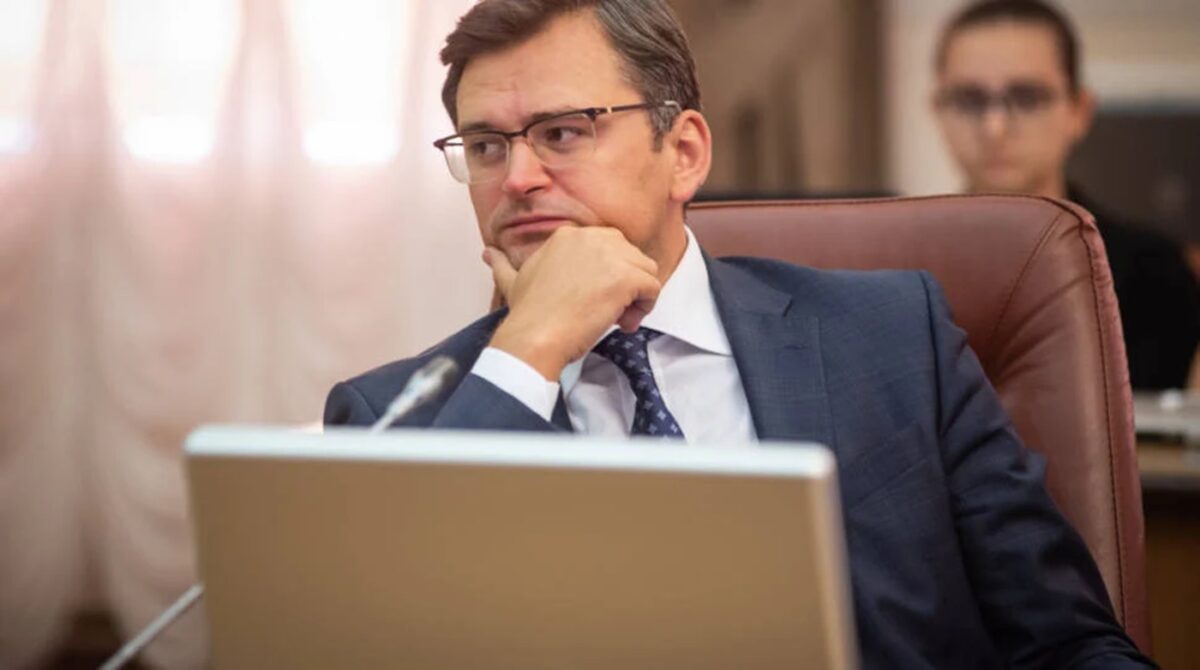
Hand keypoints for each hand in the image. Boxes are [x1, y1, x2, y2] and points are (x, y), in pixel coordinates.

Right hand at [485, 226, 660, 379]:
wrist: (534, 336)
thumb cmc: (527, 314)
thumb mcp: (512, 281)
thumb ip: (502, 264)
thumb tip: (487, 253)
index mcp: (569, 235)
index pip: (609, 247)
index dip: (607, 275)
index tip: (592, 298)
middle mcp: (590, 238)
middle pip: (630, 256)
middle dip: (626, 284)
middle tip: (609, 311)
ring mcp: (610, 256)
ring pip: (646, 271)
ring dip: (637, 298)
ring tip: (617, 320)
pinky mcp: (625, 278)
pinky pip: (653, 288)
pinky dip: (645, 308)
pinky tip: (624, 323)